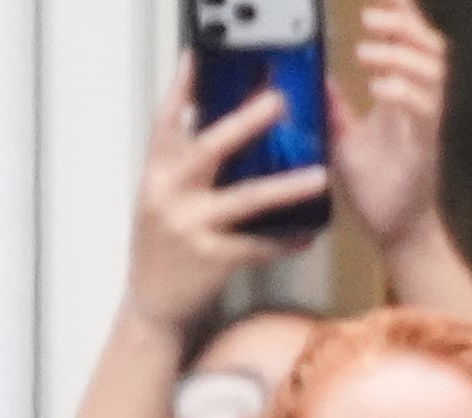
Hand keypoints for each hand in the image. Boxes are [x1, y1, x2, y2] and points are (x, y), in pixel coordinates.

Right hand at [124, 60, 328, 332]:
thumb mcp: (162, 200)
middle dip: (245, 122)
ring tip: (319, 175)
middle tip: (277, 101)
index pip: (166, 121)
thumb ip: (183, 169)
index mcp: (155, 174)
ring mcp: (188, 227)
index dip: (184, 88)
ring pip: (245, 200)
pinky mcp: (210, 260)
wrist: (152, 305)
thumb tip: (226, 134)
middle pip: (208, 149)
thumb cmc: (164, 248)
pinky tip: (309, 234)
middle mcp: (167, 195)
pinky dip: (286, 240)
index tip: (201, 57)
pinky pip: (259, 246)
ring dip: (286, 187)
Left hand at [331, 0, 447, 254]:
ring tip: (368, 51)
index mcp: (403, 100)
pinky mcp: (423, 149)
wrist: (395, 234)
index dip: (405, 16)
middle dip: (405, 26)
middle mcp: (420, 107)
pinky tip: (380, 87)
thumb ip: (335, 106)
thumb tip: (313, 74)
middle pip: (432, 50)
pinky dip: (403, 90)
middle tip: (370, 19)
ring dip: (400, 54)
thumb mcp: (343, 139)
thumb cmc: (376, 190)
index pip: (412, 46)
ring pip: (433, 72)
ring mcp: (424, 126)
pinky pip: (425, 109)